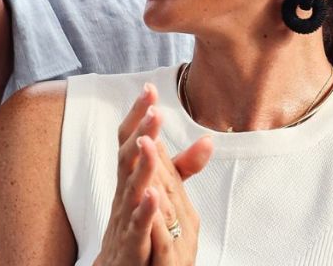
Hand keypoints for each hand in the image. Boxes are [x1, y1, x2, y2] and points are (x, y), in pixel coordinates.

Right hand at [94, 83, 212, 265]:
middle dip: (140, 131)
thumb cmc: (139, 225)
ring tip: (148, 139)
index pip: (132, 140)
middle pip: (127, 155)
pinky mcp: (132, 243)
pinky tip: (152, 195)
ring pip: (130, 186)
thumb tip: (208, 139)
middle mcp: (124, 192)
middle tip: (153, 107)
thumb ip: (183, 166)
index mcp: (131, 178)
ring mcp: (125, 217)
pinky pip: (137, 225)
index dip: (139, 116)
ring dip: (141, 163)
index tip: (150, 89)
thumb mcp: (162, 189)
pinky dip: (145, 209)